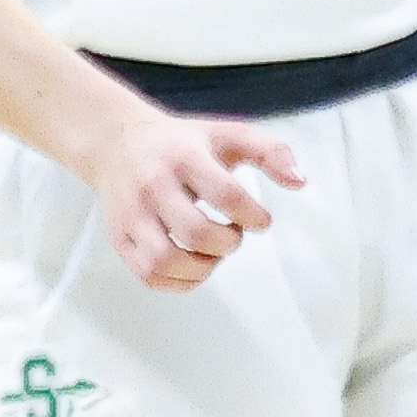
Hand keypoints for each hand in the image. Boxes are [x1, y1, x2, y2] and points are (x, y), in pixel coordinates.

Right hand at [79, 110, 301, 292]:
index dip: (254, 216)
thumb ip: (271, 152)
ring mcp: (130, 215)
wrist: (115, 142)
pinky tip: (193, 265)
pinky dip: (179, 281)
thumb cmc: (181, 143)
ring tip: (211, 253)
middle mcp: (152, 186)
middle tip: (233, 234)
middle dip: (227, 243)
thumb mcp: (228, 135)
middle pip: (196, 232)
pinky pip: (149, 275)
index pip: (226, 194)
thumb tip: (300, 182)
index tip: (260, 219)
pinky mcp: (118, 237)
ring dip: (201, 268)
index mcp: (183, 156)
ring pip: (165, 261)